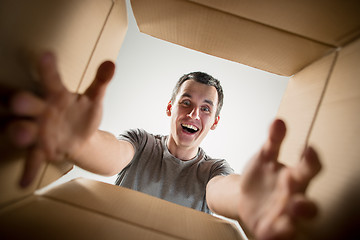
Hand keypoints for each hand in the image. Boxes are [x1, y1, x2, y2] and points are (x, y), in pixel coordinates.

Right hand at [6, 52, 114, 187]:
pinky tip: (23, 183)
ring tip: (21, 135)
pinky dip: (29, 170)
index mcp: (56, 95)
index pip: (51, 80)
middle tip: (17, 99)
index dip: (48, 69)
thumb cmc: (81, 113)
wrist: (78, 136)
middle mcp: (42, 110)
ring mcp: (39, 131)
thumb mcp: (93, 98)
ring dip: (20, 132)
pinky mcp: (40, 149)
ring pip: (24, 130)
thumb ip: (101, 81)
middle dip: (22, 102)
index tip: (47, 55)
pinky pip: (32, 160)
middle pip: (29, 104)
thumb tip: (111, 64)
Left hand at [238, 119, 320, 239]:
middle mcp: (293, 198)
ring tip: (291, 214)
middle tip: (296, 193)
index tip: (308, 148)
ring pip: (294, 222)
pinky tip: (269, 232)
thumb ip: (273, 141)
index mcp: (294, 177)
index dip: (311, 160)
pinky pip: (275, 234)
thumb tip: (278, 121)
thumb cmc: (262, 175)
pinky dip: (275, 234)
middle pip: (306, 202)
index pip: (309, 169)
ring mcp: (283, 215)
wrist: (245, 195)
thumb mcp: (264, 157)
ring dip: (294, 219)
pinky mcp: (270, 229)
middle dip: (305, 201)